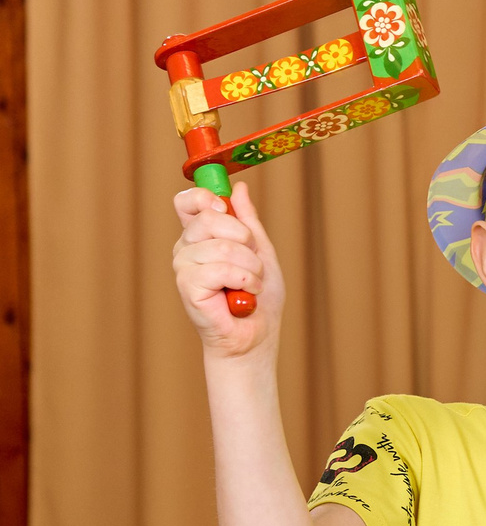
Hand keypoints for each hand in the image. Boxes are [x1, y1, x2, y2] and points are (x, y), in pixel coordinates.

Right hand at [170, 181, 280, 357]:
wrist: (255, 337)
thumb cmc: (258, 298)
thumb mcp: (261, 252)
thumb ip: (248, 221)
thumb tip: (239, 189)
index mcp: (201, 236)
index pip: (188, 202)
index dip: (205, 197)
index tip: (224, 209)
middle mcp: (187, 248)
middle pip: (210, 218)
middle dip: (246, 240)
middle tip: (253, 264)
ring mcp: (183, 266)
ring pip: (223, 246)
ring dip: (252, 267)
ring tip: (251, 285)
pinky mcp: (187, 286)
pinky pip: (219, 268)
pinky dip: (244, 280)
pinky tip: (244, 295)